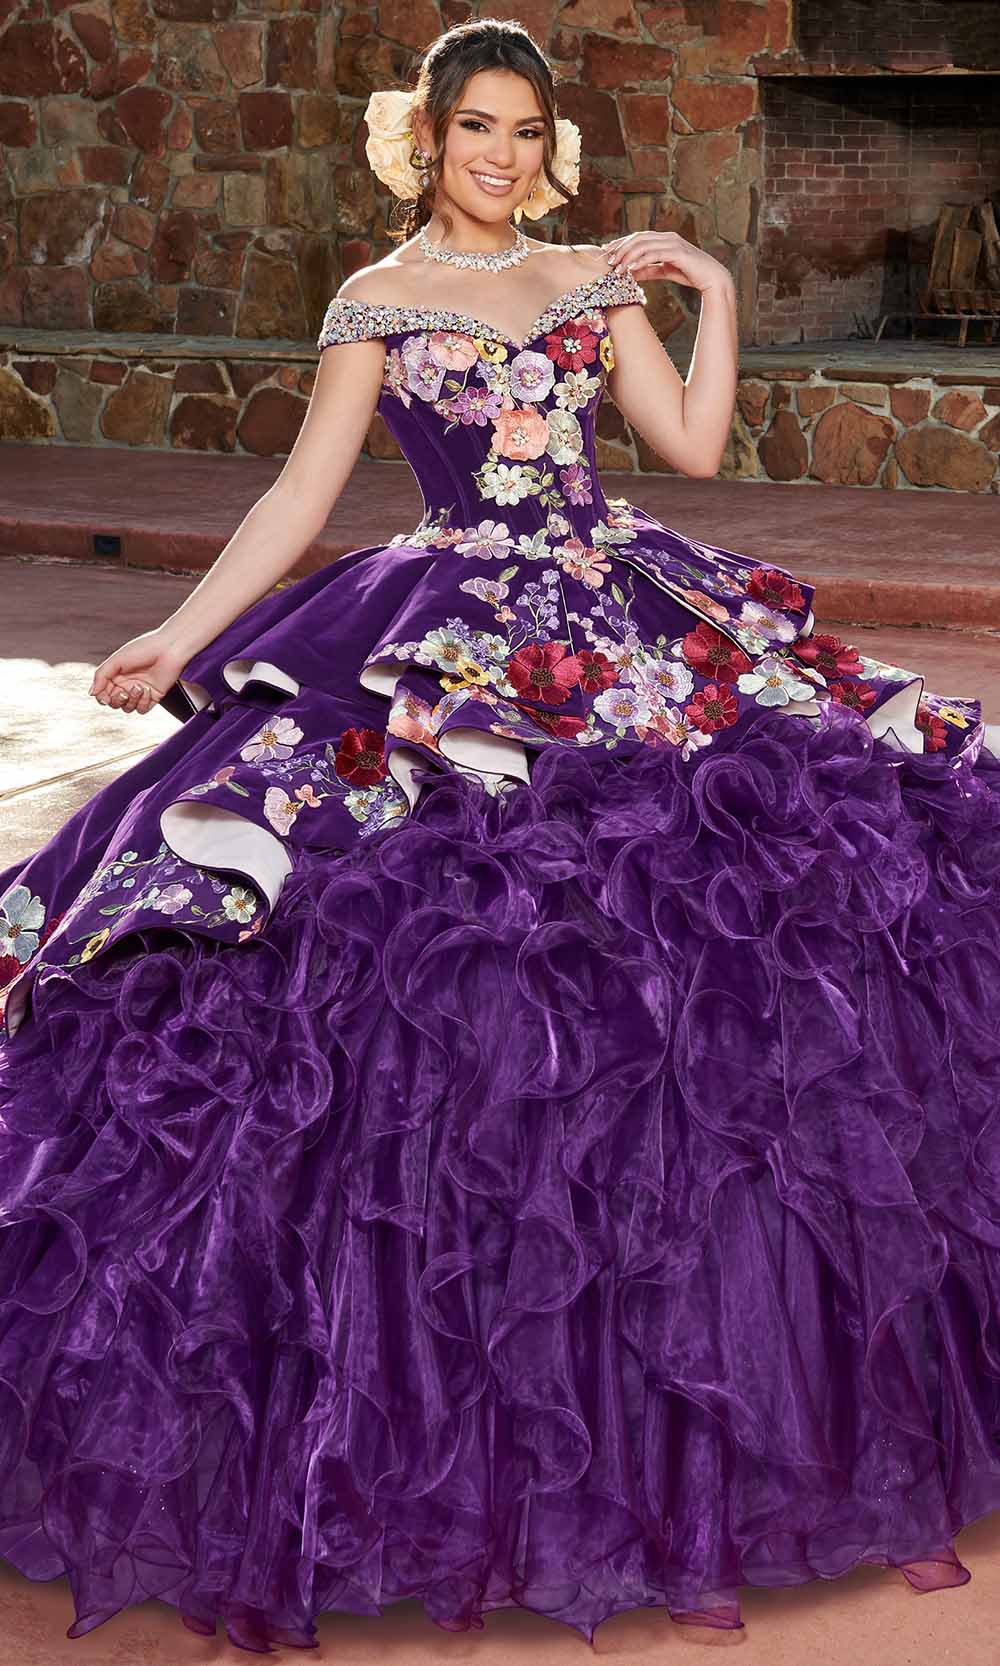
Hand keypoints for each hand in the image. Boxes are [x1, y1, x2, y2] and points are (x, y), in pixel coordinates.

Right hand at [89, 629, 189, 715]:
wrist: (169, 649)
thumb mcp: (117, 660)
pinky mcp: (153, 697)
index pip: (103, 693)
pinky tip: (148, 690)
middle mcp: (127, 684)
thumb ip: (101, 675)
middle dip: (117, 700)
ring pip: (127, 708)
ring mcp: (140, 692)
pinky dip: (143, 702)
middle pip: (114, 703)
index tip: (105, 695)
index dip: (102, 697)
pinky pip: (142, 709)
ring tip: (139, 686)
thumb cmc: (144, 649)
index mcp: (116, 675)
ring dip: (131, 700)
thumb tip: (91, 693)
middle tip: (124, 690)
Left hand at [602, 231, 733, 293]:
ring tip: (617, 268)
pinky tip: (631, 269)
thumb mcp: (664, 271)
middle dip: (621, 248)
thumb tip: (630, 273)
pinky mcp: (678, 252)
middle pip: (638, 238)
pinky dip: (641, 261)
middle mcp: (668, 237)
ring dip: (628, 256)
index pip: (638, 237)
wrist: (712, 278)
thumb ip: (649, 270)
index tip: (607, 252)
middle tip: (608, 261)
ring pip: (645, 245)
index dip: (621, 243)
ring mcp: (673, 243)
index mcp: (664, 239)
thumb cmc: (690, 273)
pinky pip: (655, 254)